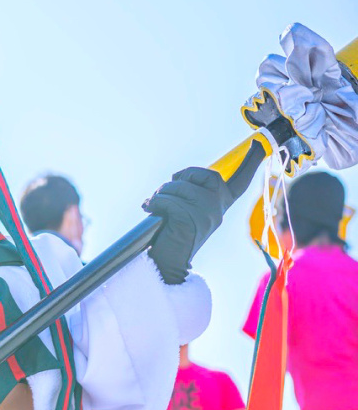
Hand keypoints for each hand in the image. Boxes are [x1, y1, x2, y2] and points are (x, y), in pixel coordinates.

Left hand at [144, 140, 264, 283]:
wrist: (164, 264)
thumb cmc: (171, 234)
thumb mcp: (186, 208)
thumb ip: (192, 193)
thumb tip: (178, 178)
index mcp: (220, 206)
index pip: (240, 182)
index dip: (250, 163)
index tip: (259, 145)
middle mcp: (219, 210)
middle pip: (209, 175)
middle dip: (182, 177)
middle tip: (165, 191)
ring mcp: (208, 216)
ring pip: (181, 187)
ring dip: (162, 193)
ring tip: (155, 206)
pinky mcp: (192, 221)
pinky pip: (169, 199)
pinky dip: (155, 202)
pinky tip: (150, 210)